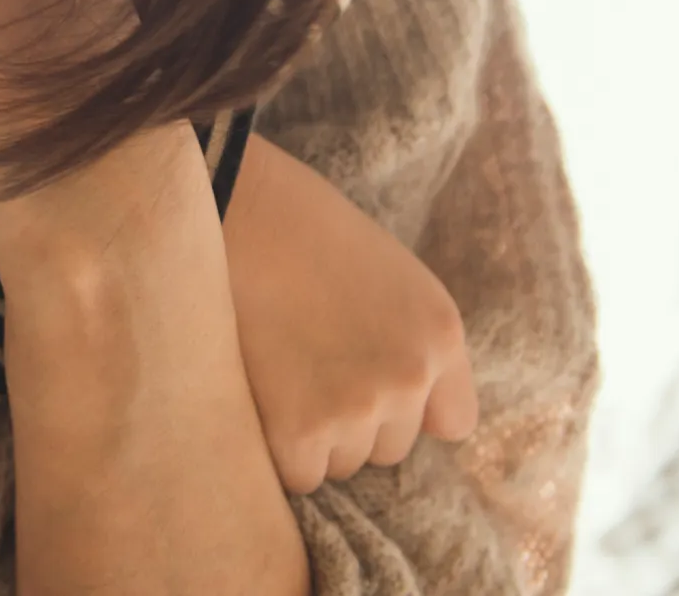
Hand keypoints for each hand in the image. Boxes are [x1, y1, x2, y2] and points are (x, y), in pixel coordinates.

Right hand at [226, 136, 477, 491]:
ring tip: (274, 371)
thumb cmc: (293, 224)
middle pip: (387, 447)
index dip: (405, 409)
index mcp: (439, 333)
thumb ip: (404, 338)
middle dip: (349, 420)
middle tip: (301, 364)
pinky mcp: (298, 430)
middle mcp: (409, 376)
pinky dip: (273, 447)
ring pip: (340, 462)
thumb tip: (397, 407)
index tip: (366, 385)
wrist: (226, 204)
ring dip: (309, 435)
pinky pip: (298, 474)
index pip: (451, 422)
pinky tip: (254, 392)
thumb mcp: (384, 270)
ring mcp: (356, 407)